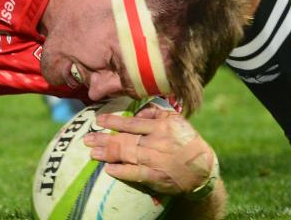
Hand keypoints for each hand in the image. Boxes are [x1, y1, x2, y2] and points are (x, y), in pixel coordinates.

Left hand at [82, 105, 216, 195]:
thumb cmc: (185, 141)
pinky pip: (136, 174)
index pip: (132, 123)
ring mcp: (157, 160)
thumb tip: (136, 113)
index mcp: (161, 126)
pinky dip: (122, 171)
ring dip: (107, 154)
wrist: (204, 169)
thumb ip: (155, 113)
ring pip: (127, 155)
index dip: (113, 122)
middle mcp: (158, 142)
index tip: (98, 121)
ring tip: (92, 152)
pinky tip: (109, 169)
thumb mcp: (175, 120)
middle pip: (125, 140)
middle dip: (103, 139)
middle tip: (87, 139)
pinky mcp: (158, 177)